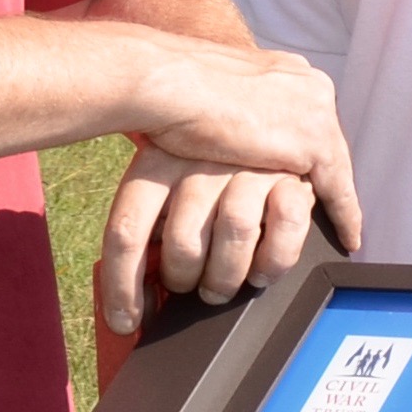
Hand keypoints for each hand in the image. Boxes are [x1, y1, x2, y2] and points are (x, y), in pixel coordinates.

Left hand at [96, 148, 323, 334]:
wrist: (246, 88)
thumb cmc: (203, 136)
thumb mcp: (165, 159)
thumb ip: (153, 208)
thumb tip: (137, 279)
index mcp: (157, 159)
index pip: (126, 231)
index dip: (121, 286)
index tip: (125, 323)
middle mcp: (199, 160)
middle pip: (181, 242)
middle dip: (185, 280)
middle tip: (193, 290)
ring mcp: (247, 166)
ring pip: (233, 234)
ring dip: (230, 275)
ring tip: (233, 286)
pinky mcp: (290, 172)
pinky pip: (285, 225)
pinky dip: (281, 257)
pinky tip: (269, 273)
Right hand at [122, 38, 359, 241]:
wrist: (169, 82)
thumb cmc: (170, 87)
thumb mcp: (210, 95)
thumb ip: (229, 111)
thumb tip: (217, 133)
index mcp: (282, 71)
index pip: (301, 118)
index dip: (299, 147)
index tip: (302, 169)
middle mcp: (307, 86)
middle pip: (323, 140)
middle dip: (321, 172)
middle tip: (321, 203)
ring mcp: (315, 112)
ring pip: (334, 166)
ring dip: (334, 198)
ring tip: (344, 228)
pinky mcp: (314, 143)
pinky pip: (338, 190)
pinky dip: (344, 215)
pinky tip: (348, 238)